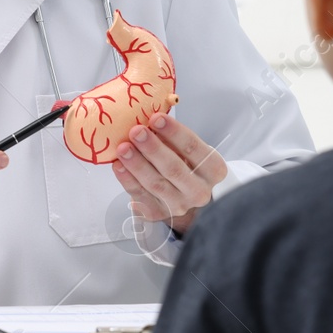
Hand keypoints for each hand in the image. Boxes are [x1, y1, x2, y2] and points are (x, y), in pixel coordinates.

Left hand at [111, 113, 227, 236]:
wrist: (181, 195)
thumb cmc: (184, 165)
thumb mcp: (186, 150)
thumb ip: (171, 138)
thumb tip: (148, 121)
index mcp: (213, 170)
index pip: (194, 148)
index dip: (174, 133)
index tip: (156, 118)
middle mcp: (199, 191)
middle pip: (174, 169)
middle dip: (153, 149)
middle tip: (136, 131)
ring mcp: (179, 205)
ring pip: (156, 184)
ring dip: (137, 164)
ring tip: (123, 147)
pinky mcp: (158, 214)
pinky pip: (140, 196)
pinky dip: (128, 180)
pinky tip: (119, 165)